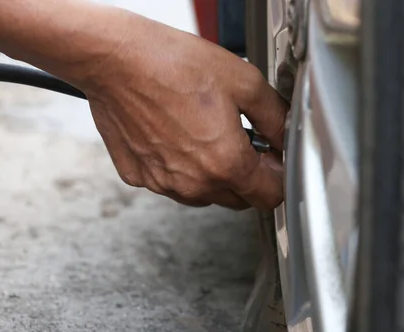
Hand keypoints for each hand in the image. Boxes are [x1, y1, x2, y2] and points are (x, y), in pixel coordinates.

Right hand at [80, 13, 287, 209]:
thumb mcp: (244, 82)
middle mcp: (195, 183)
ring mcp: (164, 184)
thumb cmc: (173, 65)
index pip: (270, 197)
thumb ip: (276, 118)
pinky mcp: (140, 177)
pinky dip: (180, 168)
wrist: (116, 59)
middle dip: (248, 177)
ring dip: (214, 175)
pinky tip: (176, 136)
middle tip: (240, 141)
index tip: (272, 160)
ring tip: (205, 135)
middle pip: (239, 200)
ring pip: (205, 195)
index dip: (277, 178)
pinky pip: (172, 183)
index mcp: (227, 164)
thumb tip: (286, 139)